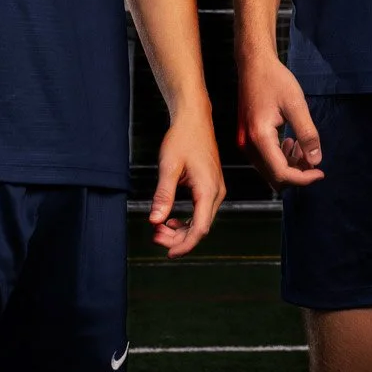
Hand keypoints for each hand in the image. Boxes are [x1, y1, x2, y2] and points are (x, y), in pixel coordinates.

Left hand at [147, 107, 224, 257]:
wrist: (194, 118)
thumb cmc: (182, 138)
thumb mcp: (169, 167)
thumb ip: (163, 195)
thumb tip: (155, 220)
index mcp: (208, 189)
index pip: (200, 228)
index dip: (184, 245)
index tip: (168, 253)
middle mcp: (216, 192)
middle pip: (201, 227)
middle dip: (178, 238)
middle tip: (155, 238)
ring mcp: (215, 189)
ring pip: (201, 220)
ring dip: (181, 229)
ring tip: (159, 229)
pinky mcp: (211, 186)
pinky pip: (201, 211)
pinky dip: (186, 219)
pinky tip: (171, 220)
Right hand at [236, 56, 322, 187]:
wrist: (254, 64)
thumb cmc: (275, 79)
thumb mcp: (296, 104)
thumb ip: (307, 133)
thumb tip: (316, 160)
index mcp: (259, 137)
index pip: (281, 173)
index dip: (303, 178)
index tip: (321, 172)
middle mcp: (247, 144)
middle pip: (274, 177)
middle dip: (297, 173)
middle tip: (313, 158)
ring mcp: (244, 142)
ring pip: (269, 170)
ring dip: (289, 165)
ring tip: (303, 146)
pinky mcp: (246, 138)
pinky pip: (264, 160)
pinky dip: (280, 158)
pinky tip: (291, 142)